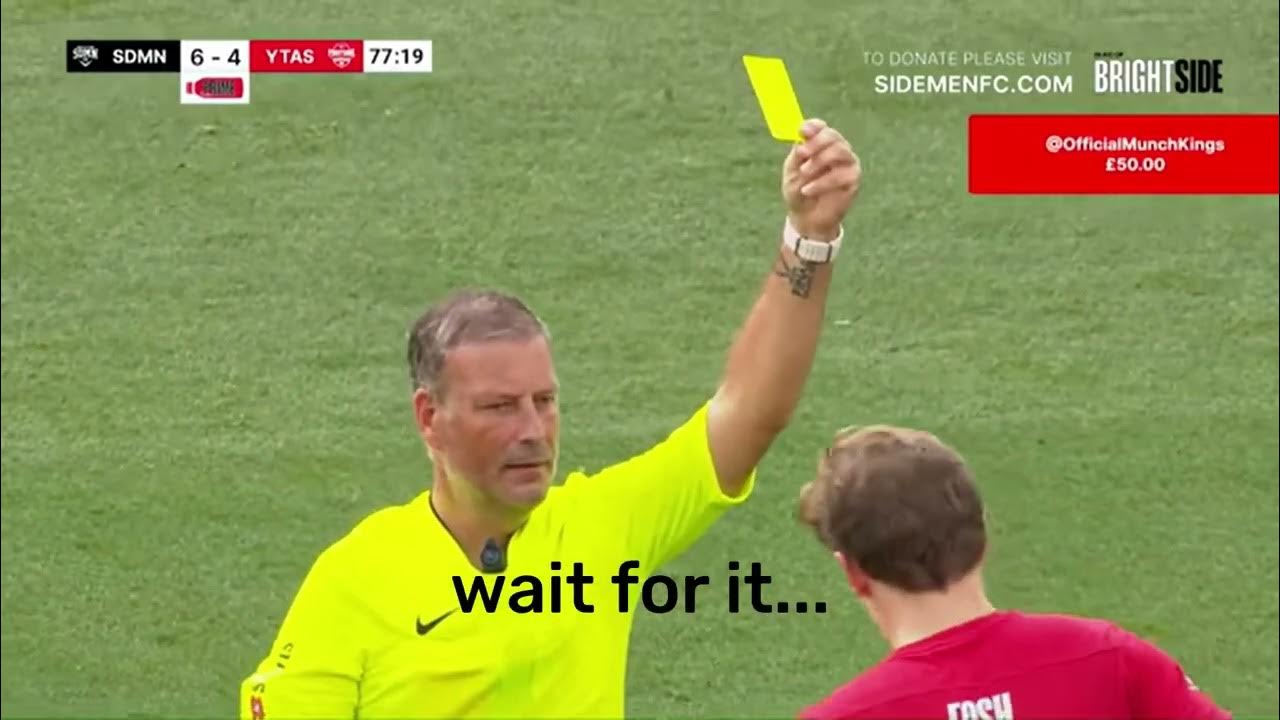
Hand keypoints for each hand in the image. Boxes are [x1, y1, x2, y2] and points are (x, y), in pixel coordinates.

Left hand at [781, 119, 860, 240]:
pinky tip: (808, 190)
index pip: (821, 127)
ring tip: (804, 173)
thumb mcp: (792, 171)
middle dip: (816, 142)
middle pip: (833, 136)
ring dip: (819, 161)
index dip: (813, 126)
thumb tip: (801, 139)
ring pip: (840, 151)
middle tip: (802, 152)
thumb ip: (798, 155)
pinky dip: (822, 182)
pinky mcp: (853, 179)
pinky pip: (841, 175)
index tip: (802, 130)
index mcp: (820, 144)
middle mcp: (837, 149)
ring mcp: (848, 163)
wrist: (806, 218)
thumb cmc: (799, 191)